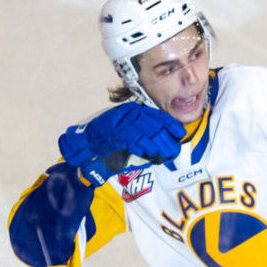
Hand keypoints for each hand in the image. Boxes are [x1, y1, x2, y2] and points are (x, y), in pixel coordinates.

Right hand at [58, 103, 185, 182]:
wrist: (86, 143)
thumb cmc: (110, 143)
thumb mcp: (131, 137)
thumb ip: (145, 139)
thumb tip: (166, 148)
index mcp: (134, 112)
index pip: (158, 115)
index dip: (171, 124)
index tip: (180, 134)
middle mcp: (129, 114)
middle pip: (155, 125)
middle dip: (166, 139)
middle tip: (173, 151)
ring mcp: (122, 122)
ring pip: (146, 132)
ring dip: (157, 145)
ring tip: (163, 154)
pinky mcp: (115, 132)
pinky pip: (133, 139)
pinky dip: (142, 146)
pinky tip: (146, 152)